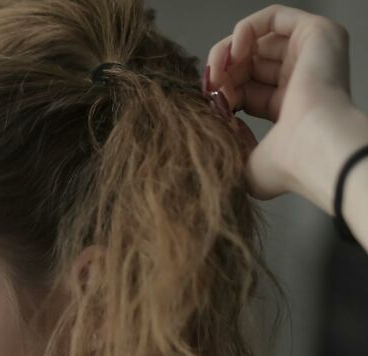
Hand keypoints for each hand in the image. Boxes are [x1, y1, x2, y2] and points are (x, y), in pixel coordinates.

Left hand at [205, 4, 354, 202]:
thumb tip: (218, 125)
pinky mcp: (317, 33)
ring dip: (227, 53)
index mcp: (289, 110)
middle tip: (210, 89)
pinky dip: (245, 30)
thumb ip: (229, 145)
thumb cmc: (285, 166)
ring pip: (258, 41)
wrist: (313, 151)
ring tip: (217, 74)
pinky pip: (274, 17)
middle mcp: (302, 80)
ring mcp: (311, 55)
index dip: (223, 94)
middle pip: (249, 64)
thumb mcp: (246, 164)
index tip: (210, 107)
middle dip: (223, 74)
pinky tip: (233, 53)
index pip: (246, 91)